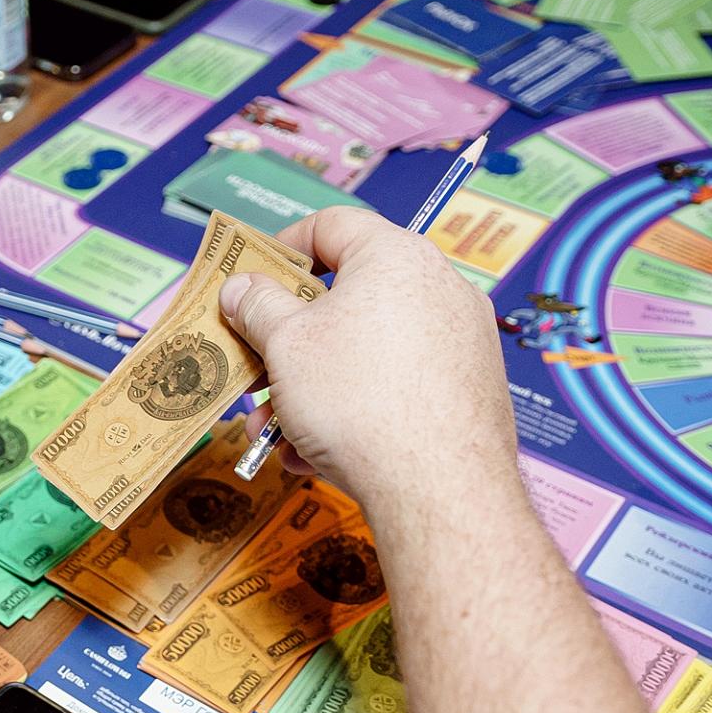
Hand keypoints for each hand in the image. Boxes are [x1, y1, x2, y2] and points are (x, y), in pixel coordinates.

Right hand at [218, 207, 514, 513]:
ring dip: (312, 387)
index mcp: (395, 257)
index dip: (283, 247)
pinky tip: (317, 452)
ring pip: (367, 351)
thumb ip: (257, 306)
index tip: (254, 280)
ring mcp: (460, 340)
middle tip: (257, 368)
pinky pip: (397, 385)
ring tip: (277, 429)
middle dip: (290, 340)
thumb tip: (242, 288)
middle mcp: (438, 288)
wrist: (437, 488)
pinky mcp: (469, 389)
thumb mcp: (285, 345)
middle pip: (348, 298)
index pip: (332, 225)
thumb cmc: (360, 401)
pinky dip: (355, 409)